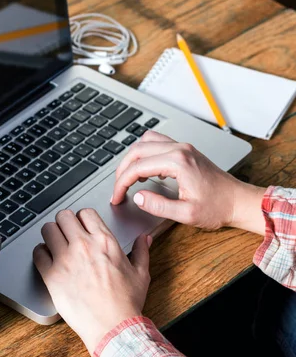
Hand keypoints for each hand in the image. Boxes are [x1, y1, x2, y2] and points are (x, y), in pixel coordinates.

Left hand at [33, 209, 151, 353]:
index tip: (81, 226)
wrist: (112, 327)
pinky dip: (40, 253)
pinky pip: (37, 253)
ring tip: (54, 243)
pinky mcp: (52, 275)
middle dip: (64, 222)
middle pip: (63, 216)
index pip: (85, 213)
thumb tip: (144, 239)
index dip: (82, 218)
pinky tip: (46, 259)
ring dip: (50, 235)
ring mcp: (65, 259)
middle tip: (65, 232)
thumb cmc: (126, 303)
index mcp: (104, 242)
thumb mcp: (141, 274)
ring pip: (47, 229)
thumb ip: (141, 252)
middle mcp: (83, 246)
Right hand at [111, 131, 265, 233]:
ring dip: (132, 158)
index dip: (121, 183)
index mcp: (178, 162)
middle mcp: (179, 149)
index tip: (117, 197)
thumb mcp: (186, 214)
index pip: (138, 167)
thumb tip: (137, 197)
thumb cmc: (218, 208)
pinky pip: (157, 143)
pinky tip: (144, 169)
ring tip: (127, 177)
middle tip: (118, 189)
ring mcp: (183, 147)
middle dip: (122, 170)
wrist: (239, 201)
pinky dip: (144, 153)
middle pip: (137, 150)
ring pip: (145, 142)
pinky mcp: (185, 150)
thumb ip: (158, 206)